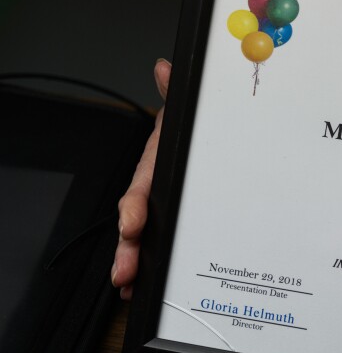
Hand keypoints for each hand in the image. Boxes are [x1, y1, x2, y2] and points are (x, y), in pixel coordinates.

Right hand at [111, 59, 170, 299]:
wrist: (205, 142)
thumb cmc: (191, 132)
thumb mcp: (186, 115)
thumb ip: (176, 94)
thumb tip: (168, 68)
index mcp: (157, 164)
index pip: (142, 186)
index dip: (134, 206)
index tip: (132, 224)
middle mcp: (154, 189)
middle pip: (136, 221)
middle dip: (128, 247)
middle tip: (124, 271)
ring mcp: (161, 208)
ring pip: (142, 237)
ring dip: (133, 262)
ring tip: (129, 283)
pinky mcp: (173, 223)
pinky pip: (158, 245)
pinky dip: (148, 265)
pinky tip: (142, 284)